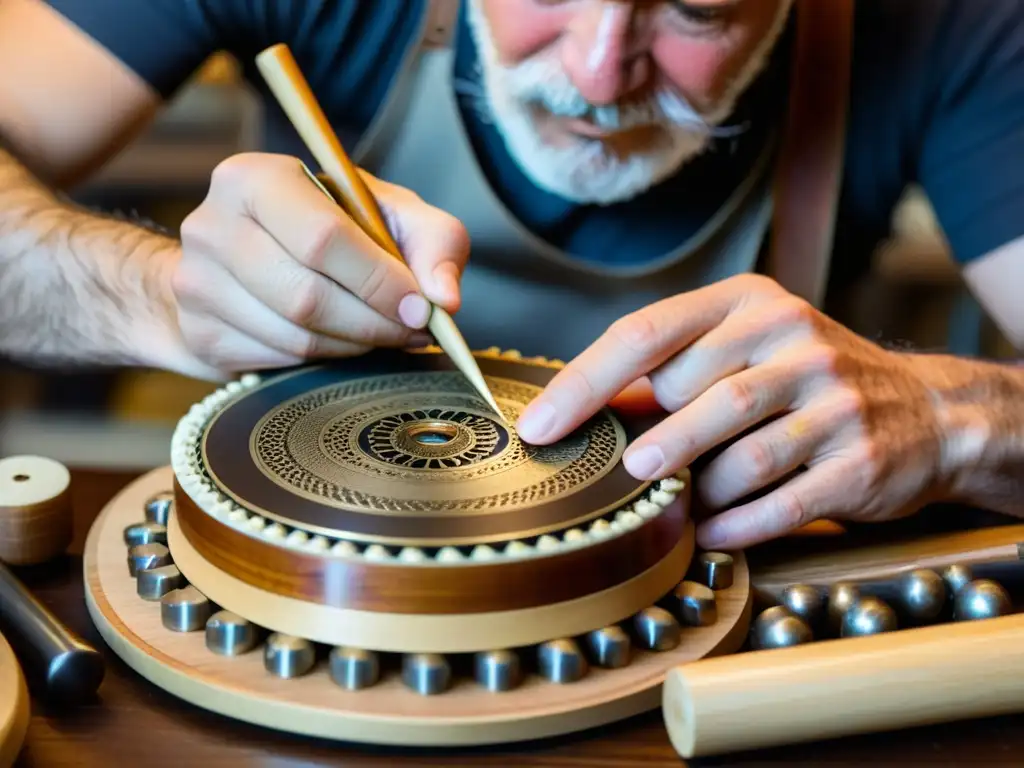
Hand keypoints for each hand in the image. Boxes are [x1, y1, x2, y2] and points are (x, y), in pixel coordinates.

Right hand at [163, 153, 467, 378]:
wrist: (242, 259)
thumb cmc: (325, 227)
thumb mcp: (387, 214)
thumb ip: (434, 241)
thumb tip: (444, 299)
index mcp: (255, 178)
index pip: (323, 239)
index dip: (379, 281)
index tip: (419, 308)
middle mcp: (212, 225)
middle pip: (307, 296)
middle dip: (372, 322)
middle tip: (410, 330)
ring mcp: (196, 283)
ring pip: (295, 337)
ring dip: (353, 345)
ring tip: (382, 334)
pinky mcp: (200, 333)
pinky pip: (277, 362)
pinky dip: (322, 360)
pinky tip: (340, 342)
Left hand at [516, 274, 951, 548]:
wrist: (926, 411)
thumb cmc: (803, 380)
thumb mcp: (742, 349)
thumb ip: (670, 372)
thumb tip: (577, 412)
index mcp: (746, 302)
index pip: (645, 335)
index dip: (582, 385)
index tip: (536, 427)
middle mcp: (792, 337)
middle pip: (691, 393)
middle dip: (652, 443)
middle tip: (628, 473)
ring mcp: (833, 398)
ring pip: (738, 453)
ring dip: (694, 488)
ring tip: (675, 502)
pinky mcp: (860, 459)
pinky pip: (780, 502)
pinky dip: (735, 525)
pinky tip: (711, 532)